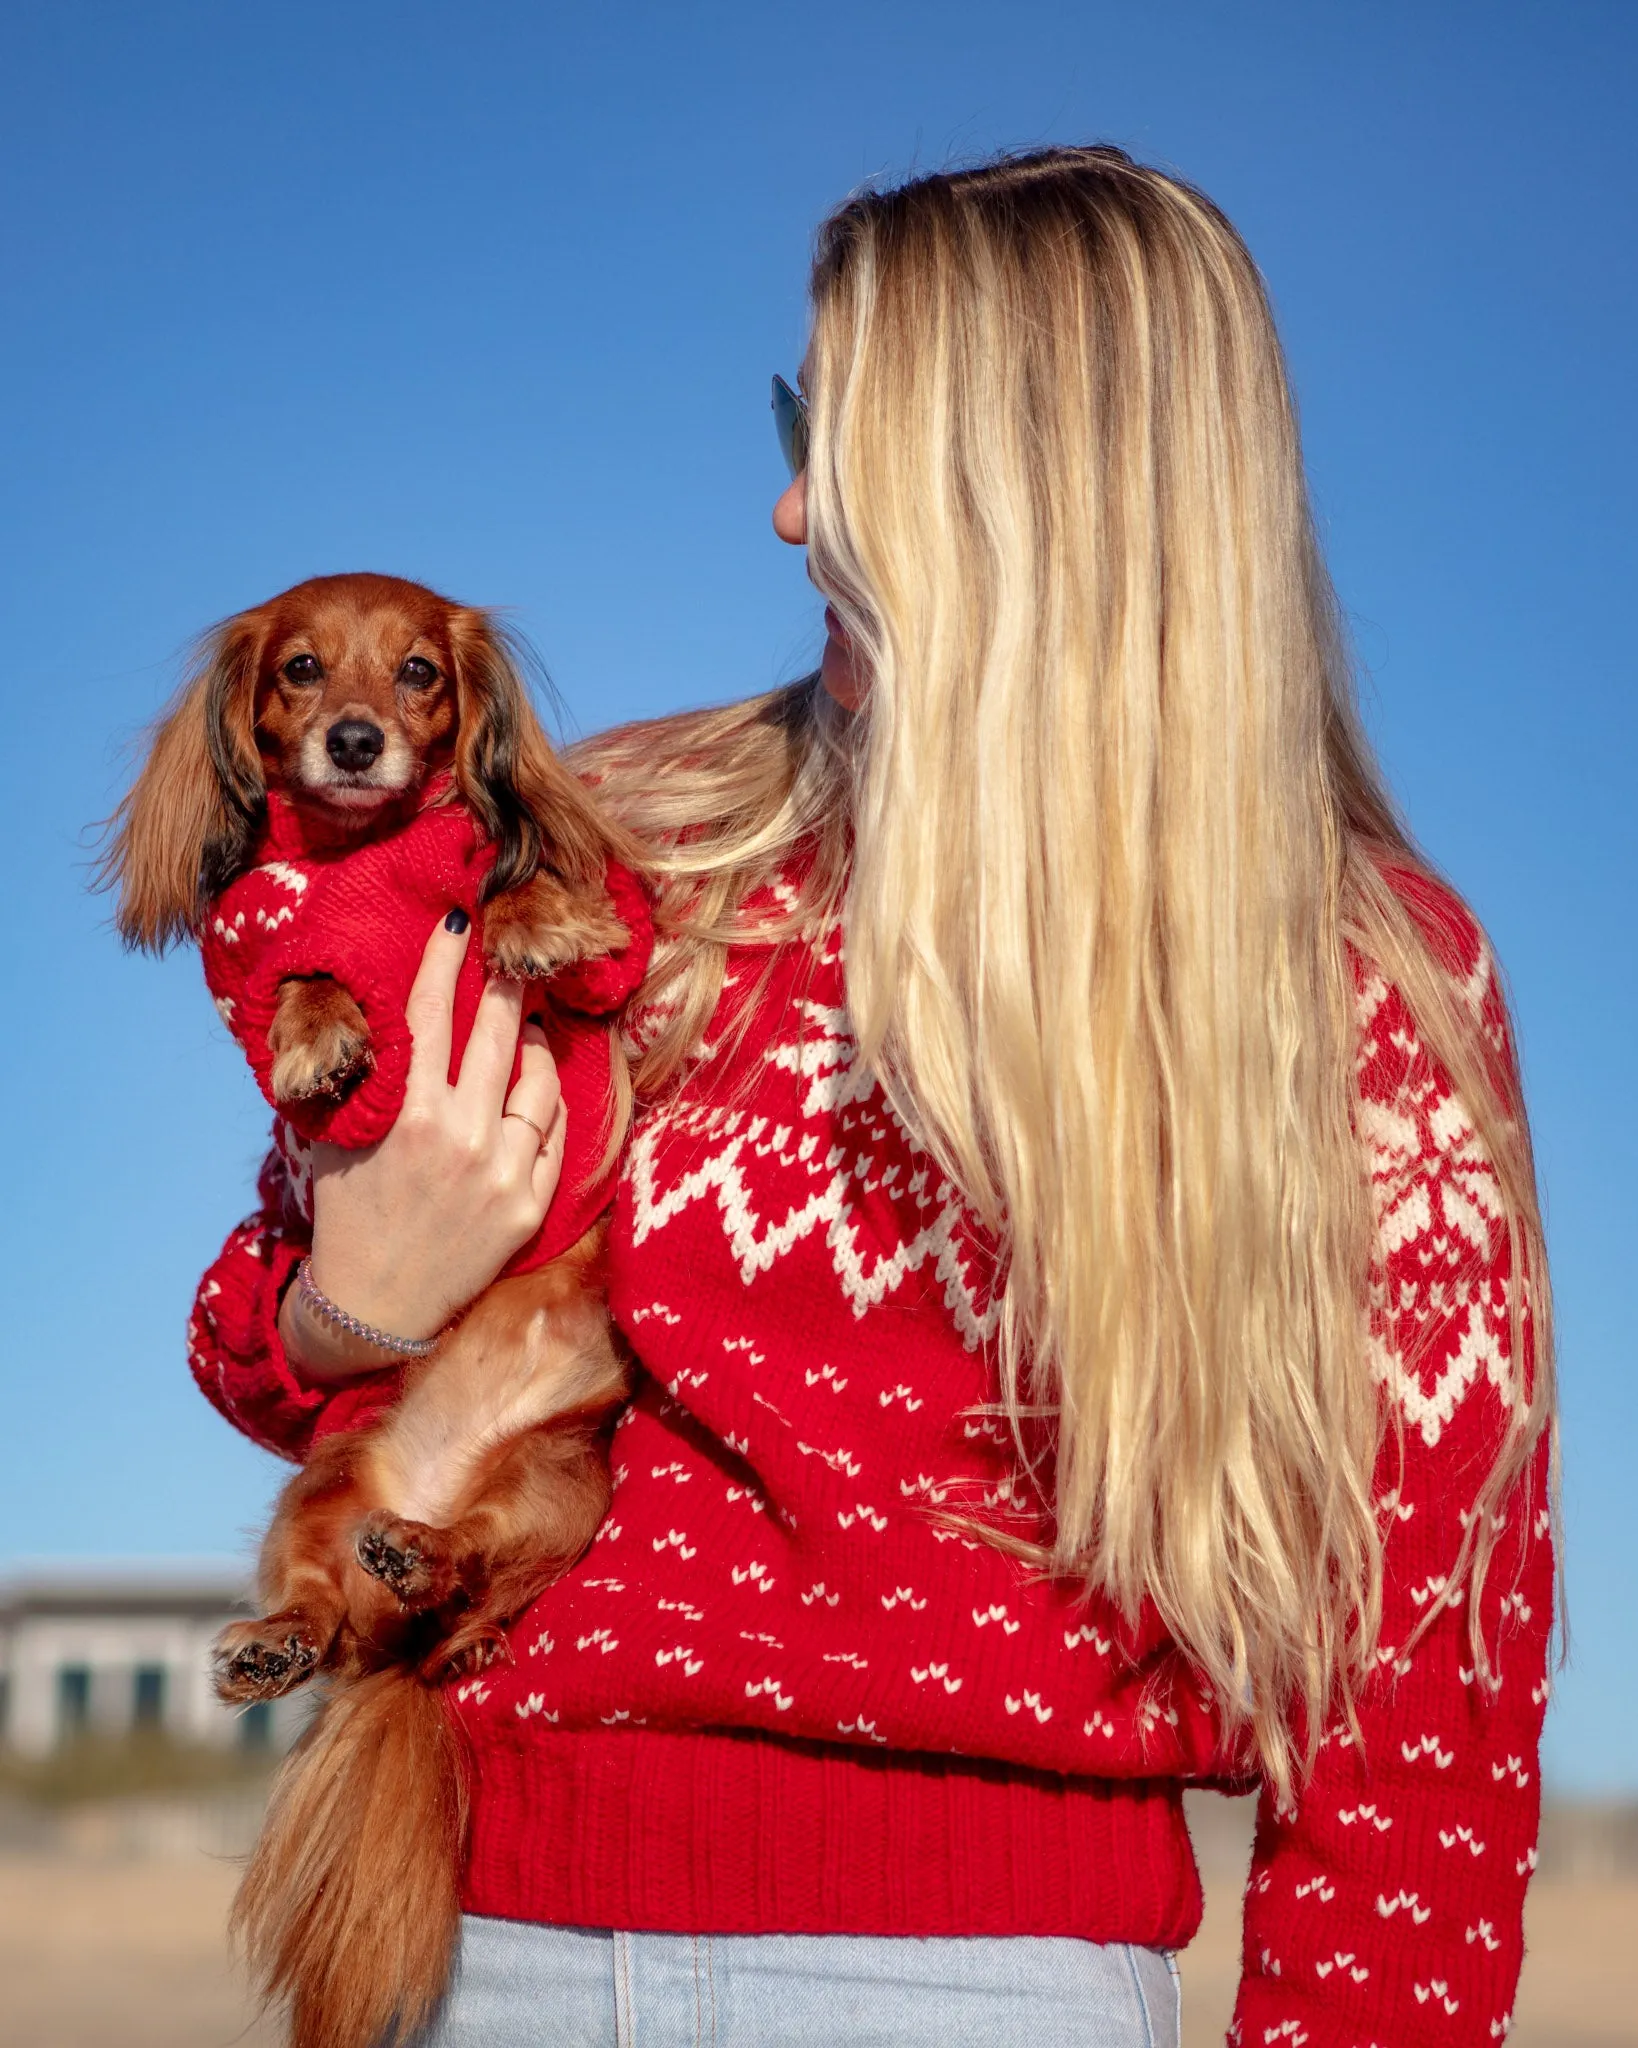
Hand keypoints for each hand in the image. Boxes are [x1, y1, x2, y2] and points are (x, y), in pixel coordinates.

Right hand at [279, 911, 564, 1381]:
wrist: (373, 1309)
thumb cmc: (347, 1216)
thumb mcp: (333, 1141)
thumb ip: (358, 1080)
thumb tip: (367, 1016)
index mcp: (408, 1116)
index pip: (433, 1015)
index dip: (447, 961)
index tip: (461, 921)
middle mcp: (463, 1138)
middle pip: (500, 1037)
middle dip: (508, 986)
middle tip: (515, 957)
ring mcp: (504, 1173)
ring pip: (540, 1083)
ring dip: (537, 1044)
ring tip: (530, 1027)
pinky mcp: (530, 1205)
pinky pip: (556, 1135)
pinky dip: (550, 1104)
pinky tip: (539, 1087)